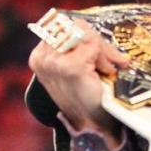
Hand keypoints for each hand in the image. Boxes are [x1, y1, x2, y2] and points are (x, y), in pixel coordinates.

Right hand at [28, 17, 129, 145]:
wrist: (94, 124)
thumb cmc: (86, 97)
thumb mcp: (75, 66)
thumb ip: (77, 46)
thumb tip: (92, 29)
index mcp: (39, 56)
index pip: (63, 25)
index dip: (86, 35)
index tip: (100, 53)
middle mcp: (43, 58)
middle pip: (75, 26)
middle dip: (97, 41)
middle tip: (111, 60)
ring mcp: (54, 63)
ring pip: (85, 34)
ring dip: (102, 50)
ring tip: (107, 67)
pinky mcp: (71, 67)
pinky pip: (94, 45)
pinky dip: (105, 58)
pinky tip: (106, 72)